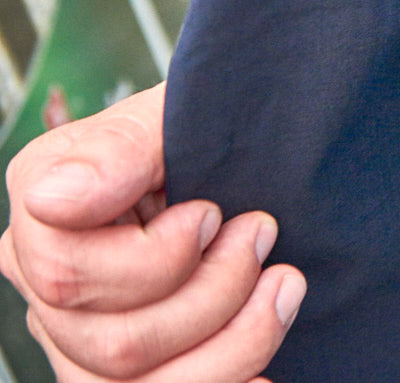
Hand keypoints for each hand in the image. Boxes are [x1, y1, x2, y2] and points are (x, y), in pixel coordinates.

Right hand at [0, 85, 304, 380]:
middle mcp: (46, 280)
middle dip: (215, 292)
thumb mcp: (176, 114)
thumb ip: (120, 147)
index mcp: (44, 209)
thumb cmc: (212, 130)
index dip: (157, 257)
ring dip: (235, 338)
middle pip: (114, 341)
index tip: (211, 214)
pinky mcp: (121, 370)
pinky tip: (266, 369)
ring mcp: (78, 335)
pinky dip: (227, 379)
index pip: (68, 272)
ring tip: (284, 283)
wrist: (258, 151)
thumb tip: (55, 199)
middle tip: (261, 234)